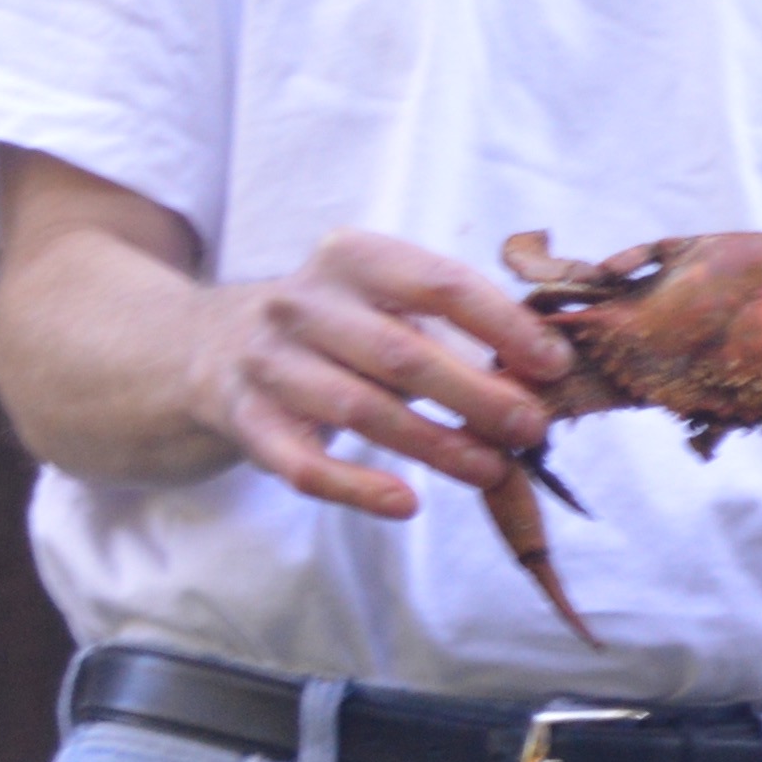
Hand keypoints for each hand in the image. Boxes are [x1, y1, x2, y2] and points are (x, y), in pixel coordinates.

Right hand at [193, 230, 575, 520]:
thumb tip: (545, 374)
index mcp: (354, 258)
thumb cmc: (335, 328)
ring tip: (493, 470)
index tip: (554, 366)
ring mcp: (268, 362)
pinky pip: (304, 464)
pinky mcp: (246, 420)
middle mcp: (302, 303)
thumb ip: (456, 327)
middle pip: (404, 353)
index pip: (441, 285)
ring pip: (361, 410)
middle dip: (478, 396)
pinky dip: (357, 488)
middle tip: (533, 429)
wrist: (207, 347)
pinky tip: (406, 504)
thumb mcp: (384, 302)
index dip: (504, 326)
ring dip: (436, 445)